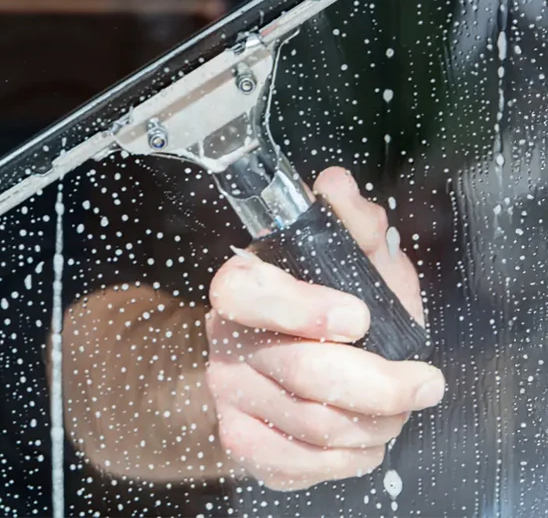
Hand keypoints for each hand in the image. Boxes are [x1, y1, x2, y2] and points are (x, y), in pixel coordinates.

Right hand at [205, 166, 443, 490]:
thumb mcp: (354, 260)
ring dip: (375, 423)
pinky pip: (298, 463)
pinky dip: (347, 458)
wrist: (287, 363)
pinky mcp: (241, 439)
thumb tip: (335, 186)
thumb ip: (352, 224)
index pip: (247, 293)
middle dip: (381, 385)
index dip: (304, 309)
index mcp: (244, 286)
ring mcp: (229, 391)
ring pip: (311, 424)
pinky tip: (363, 438)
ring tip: (397, 410)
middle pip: (301, 372)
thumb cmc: (330, 307)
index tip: (360, 317)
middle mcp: (226, 338)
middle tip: (422, 383)